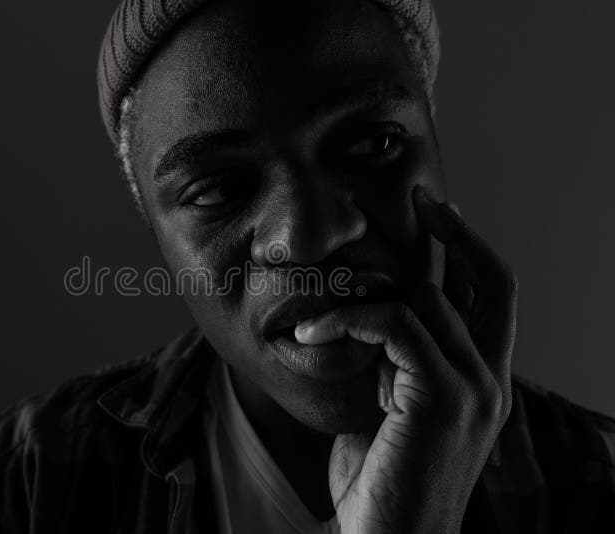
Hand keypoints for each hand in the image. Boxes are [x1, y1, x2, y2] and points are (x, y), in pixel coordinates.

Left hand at [294, 186, 517, 532]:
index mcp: (482, 382)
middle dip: (456, 231)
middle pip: (491, 281)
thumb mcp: (388, 410)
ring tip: (312, 316)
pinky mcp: (442, 397)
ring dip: (360, 295)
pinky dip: (348, 320)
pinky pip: (395, 325)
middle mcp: (492, 381)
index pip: (493, 298)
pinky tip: (310, 335)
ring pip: (429, 300)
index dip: (471, 249)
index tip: (438, 213)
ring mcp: (475, 390)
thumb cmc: (377, 482)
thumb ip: (393, 365)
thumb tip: (373, 320)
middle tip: (419, 198)